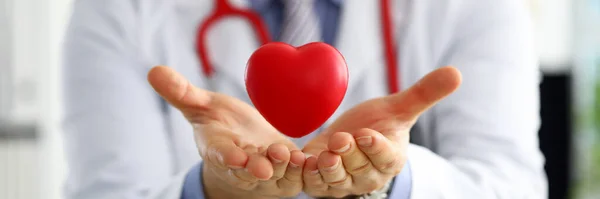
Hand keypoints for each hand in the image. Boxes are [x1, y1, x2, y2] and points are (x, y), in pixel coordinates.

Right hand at [148, 66, 304, 198]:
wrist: (244, 151)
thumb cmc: (221, 127)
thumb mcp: (202, 108)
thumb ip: (181, 92)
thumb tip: (153, 70)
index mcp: (219, 150)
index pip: (221, 155)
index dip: (226, 157)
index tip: (233, 156)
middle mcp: (243, 167)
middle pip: (249, 170)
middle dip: (255, 167)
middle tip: (263, 164)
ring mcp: (267, 174)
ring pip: (276, 175)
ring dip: (283, 167)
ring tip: (289, 155)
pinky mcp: (288, 173)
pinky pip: (298, 174)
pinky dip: (304, 169)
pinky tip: (312, 159)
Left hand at [302, 66, 461, 197]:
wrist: (350, 141)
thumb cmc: (378, 125)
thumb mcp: (399, 108)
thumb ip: (424, 94)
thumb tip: (456, 72)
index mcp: (390, 158)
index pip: (386, 158)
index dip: (377, 149)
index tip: (367, 135)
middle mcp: (367, 176)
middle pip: (358, 169)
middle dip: (349, 154)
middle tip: (341, 139)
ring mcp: (343, 182)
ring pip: (334, 181)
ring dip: (327, 170)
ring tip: (321, 155)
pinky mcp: (319, 183)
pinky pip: (310, 184)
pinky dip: (303, 175)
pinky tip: (298, 160)